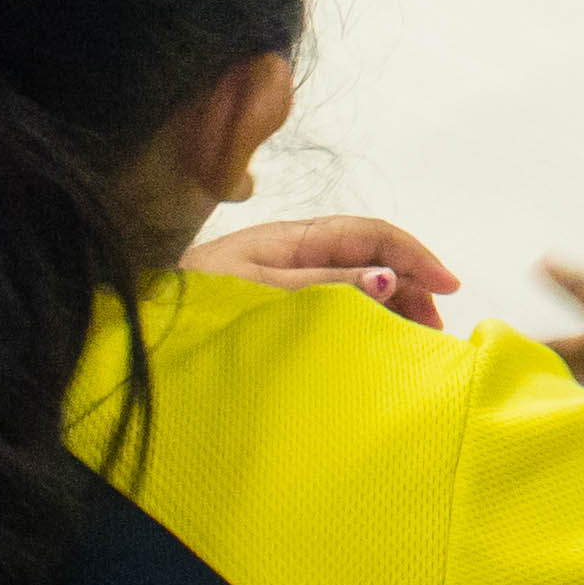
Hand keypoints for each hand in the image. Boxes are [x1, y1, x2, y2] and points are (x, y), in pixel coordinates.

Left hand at [191, 211, 459, 327]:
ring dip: (392, 309)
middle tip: (434, 329)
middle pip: (370, 260)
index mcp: (293, 240)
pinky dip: (363, 326)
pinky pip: (334, 314)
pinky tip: (375, 349)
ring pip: (357, 289)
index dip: (413, 255)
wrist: (136, 334)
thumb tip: (388, 275)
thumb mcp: (262, 292)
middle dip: (411, 286)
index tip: (447, 287)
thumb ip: (324, 284)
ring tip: (413, 342)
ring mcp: (288, 288)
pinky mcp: (278, 318)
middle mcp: (295, 258)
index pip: (370, 234)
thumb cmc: (193, 305)